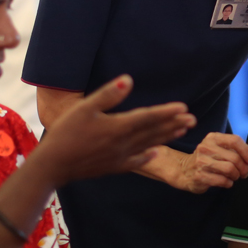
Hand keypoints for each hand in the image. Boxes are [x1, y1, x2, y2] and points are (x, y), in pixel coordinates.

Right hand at [40, 75, 195, 183]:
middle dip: (174, 124)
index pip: (148, 117)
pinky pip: (136, 161)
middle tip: (193, 120)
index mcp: (118, 127)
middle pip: (153, 132)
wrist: (53, 165)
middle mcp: (124, 143)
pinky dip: (147, 156)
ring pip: (148, 145)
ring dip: (166, 137)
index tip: (184, 107)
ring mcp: (120, 157)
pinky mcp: (113, 167)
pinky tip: (155, 152)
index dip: (166, 112)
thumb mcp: (85, 108)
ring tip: (182, 132)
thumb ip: (108, 94)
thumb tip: (128, 80)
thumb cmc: (66, 132)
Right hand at [171, 133, 247, 193]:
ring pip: (230, 169)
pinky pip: (223, 181)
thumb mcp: (218, 149)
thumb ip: (236, 151)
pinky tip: (226, 182)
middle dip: (243, 168)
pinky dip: (228, 183)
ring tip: (234, 177)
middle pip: (234, 157)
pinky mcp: (200, 175)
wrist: (183, 170)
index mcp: (213, 138)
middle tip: (244, 173)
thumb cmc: (207, 159)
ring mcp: (201, 161)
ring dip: (236, 176)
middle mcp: (206, 147)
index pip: (235, 141)